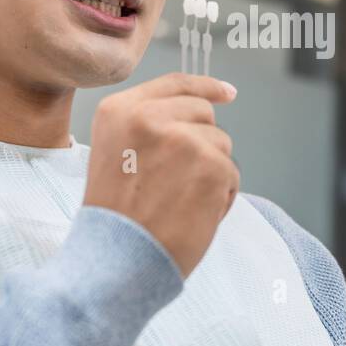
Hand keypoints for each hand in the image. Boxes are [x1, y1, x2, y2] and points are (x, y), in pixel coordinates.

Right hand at [83, 72, 238, 276]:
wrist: (115, 261)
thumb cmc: (116, 217)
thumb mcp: (113, 152)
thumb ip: (148, 126)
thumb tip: (202, 107)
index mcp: (120, 110)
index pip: (175, 84)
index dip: (206, 87)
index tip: (227, 93)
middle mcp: (151, 117)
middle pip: (204, 114)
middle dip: (202, 143)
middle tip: (174, 181)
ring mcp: (184, 140)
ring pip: (221, 145)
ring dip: (210, 173)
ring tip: (176, 202)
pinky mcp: (212, 167)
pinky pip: (232, 176)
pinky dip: (220, 198)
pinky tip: (191, 215)